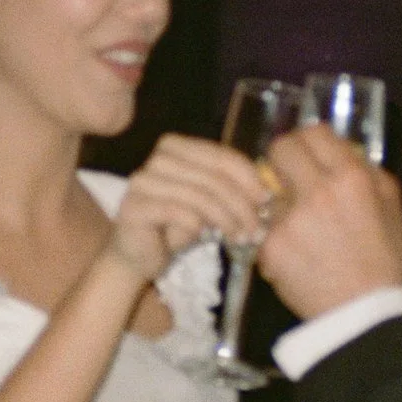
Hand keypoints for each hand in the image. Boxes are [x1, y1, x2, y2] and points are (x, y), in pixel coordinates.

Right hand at [105, 135, 269, 280]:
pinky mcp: (134, 206)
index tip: (267, 199)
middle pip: (213, 178)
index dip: (248, 177)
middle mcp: (158, 158)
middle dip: (241, 205)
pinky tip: (206, 237)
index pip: (220, 156)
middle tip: (257, 229)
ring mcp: (143, 180)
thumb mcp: (209, 201)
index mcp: (177, 147)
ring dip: (226, 220)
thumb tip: (267, 190)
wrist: (140, 254)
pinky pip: (178, 212)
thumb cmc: (178, 225)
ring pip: (199, 196)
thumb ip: (230, 188)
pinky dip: (198, 226)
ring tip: (241, 238)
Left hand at [257, 126, 401, 316]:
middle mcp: (317, 192)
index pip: (315, 133)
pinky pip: (264, 225)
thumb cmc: (383, 260)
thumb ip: (370, 172)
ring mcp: (289, 219)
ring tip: (298, 222)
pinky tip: (294, 250)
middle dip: (285, 157)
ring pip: (269, 188)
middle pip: (281, 148)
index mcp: (351, 178)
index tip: (310, 152)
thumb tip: (346, 152)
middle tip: (291, 173)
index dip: (310, 140)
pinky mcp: (270, 246)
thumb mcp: (392, 207)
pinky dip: (275, 234)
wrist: (363, 313)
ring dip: (280, 198)